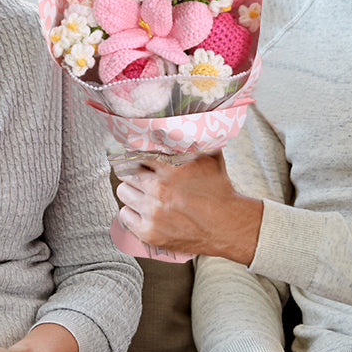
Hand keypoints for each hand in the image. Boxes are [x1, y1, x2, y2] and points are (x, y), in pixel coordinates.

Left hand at [115, 152, 262, 262]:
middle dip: (134, 173)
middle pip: (126, 173)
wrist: (228, 226)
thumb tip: (186, 119)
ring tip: (145, 194)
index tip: (137, 158)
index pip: (136, 154)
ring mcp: (152, 212)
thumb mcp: (210, 157)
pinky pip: (124, 215)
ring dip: (132, 191)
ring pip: (123, 193)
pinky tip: (144, 210)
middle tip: (142, 176)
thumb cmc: (219, 191)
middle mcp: (159, 189)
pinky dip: (132, 212)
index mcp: (171, 168)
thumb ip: (193, 140)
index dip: (137, 155)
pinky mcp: (149, 232)